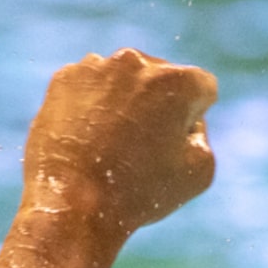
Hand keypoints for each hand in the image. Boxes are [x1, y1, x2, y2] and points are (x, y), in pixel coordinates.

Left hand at [21, 50, 216, 234]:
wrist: (72, 204)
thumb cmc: (139, 193)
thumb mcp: (198, 173)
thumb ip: (201, 135)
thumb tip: (184, 118)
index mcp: (178, 82)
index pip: (201, 89)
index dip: (192, 120)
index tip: (173, 145)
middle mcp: (138, 62)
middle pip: (161, 78)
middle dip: (158, 105)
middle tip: (140, 147)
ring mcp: (97, 66)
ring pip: (123, 81)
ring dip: (124, 103)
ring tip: (110, 145)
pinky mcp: (65, 78)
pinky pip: (90, 87)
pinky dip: (92, 107)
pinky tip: (87, 138)